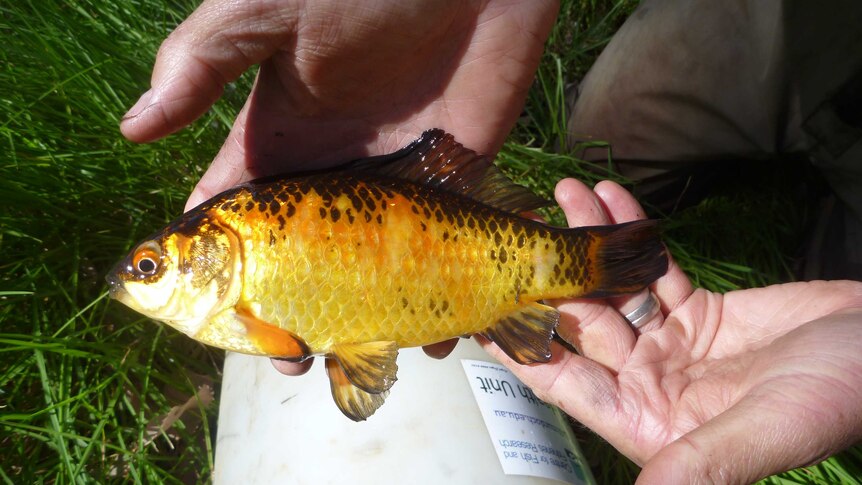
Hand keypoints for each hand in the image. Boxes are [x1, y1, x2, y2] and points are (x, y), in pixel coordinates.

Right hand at [122, 0, 557, 375]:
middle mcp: (335, 160)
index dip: (224, 268)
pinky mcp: (454, 173)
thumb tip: (133, 129)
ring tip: (352, 361)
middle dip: (290, 311)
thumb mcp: (267, 9)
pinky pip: (445, 247)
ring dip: (362, 318)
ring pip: (370, 264)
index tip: (216, 321)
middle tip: (288, 357)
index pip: (240, 211)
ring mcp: (396, 172)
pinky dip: (441, 294)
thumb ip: (204, 63)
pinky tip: (434, 336)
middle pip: (303, 256)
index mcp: (283, 128)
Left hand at [483, 178, 861, 483]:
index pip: (565, 384)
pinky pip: (653, 269)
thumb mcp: (770, 430)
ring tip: (561, 194)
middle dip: (548, 277)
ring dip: (587, 243)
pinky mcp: (702, 312)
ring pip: (613, 290)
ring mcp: (674, 346)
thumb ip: (703, 462)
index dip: (519, 350)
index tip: (478, 311)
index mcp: (652, 423)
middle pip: (581, 327)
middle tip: (515, 230)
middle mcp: (652, 385)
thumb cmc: (842, 395)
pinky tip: (608, 197)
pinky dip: (630, 234)